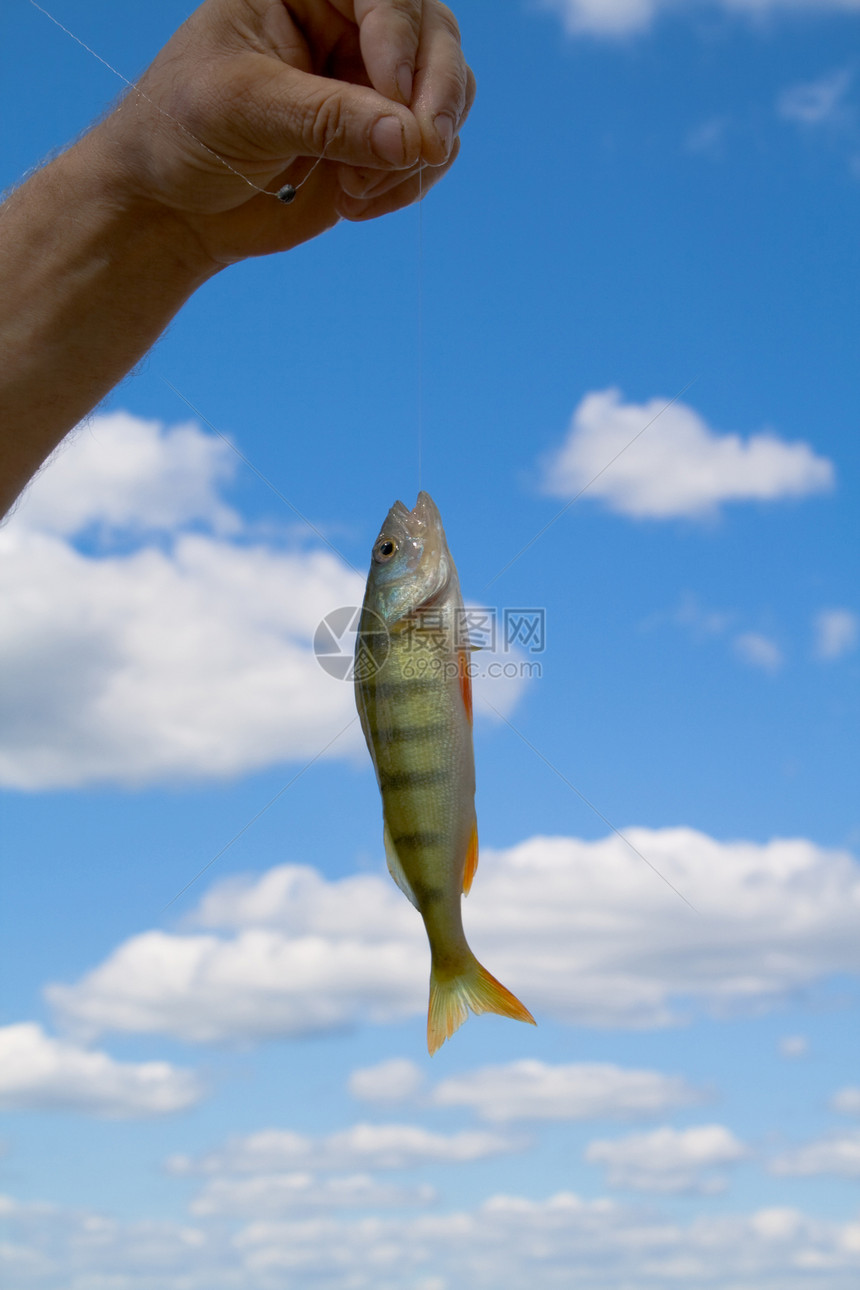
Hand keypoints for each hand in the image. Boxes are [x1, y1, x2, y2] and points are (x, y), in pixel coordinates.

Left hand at [91, 0, 474, 267]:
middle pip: (433, 35)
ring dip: (420, 149)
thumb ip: (329, 120)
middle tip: (426, 150)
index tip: (396, 102)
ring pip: (443, 96)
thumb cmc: (182, 134)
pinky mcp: (376, 141)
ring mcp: (366, 84)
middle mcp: (344, 24)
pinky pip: (428, 152)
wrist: (170, 205)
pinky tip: (354, 202)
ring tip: (357, 188)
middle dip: (435, 97)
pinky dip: (408, 182)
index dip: (402, 41)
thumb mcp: (244, 110)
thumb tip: (411, 138)